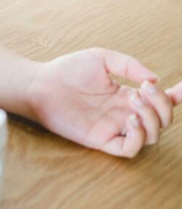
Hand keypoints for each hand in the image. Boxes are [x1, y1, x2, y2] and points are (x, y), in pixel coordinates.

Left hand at [28, 48, 178, 157]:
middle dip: (162, 105)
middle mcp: (123, 113)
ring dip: (153, 119)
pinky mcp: (100, 140)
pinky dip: (139, 137)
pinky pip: (129, 149)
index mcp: (126, 96)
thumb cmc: (67, 70)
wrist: (41, 84)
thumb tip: (156, 80)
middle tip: (143, 90)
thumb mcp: (103, 58)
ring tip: (134, 101)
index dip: (176, 96)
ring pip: (152, 136)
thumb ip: (130, 66)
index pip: (161, 101)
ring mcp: (113, 127)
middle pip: (162, 120)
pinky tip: (130, 119)